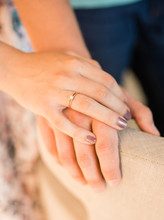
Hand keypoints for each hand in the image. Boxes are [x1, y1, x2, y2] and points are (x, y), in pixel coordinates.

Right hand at [3, 46, 129, 144]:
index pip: (105, 80)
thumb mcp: (66, 58)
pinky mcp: (43, 108)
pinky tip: (92, 139)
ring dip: (106, 118)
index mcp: (74, 63)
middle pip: (100, 93)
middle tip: (127, 119)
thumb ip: (87, 65)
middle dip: (118, 107)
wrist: (14, 69)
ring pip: (86, 107)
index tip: (126, 106)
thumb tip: (107, 78)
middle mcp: (66, 76)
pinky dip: (79, 133)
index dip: (119, 95)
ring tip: (120, 127)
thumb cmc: (44, 65)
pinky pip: (64, 123)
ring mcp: (54, 92)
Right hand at [37, 90, 159, 191]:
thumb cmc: (99, 84)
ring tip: (84, 184)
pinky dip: (59, 159)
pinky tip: (68, 169)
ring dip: (75, 172)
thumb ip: (139, 112)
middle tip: (100, 190)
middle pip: (85, 153)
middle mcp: (78, 111)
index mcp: (99, 108)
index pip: (107, 145)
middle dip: (93, 175)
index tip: (115, 182)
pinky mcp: (44, 116)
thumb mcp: (121, 93)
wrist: (68, 64)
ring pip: (66, 153)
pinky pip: (51, 144)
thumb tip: (154, 135)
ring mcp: (59, 114)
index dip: (111, 167)